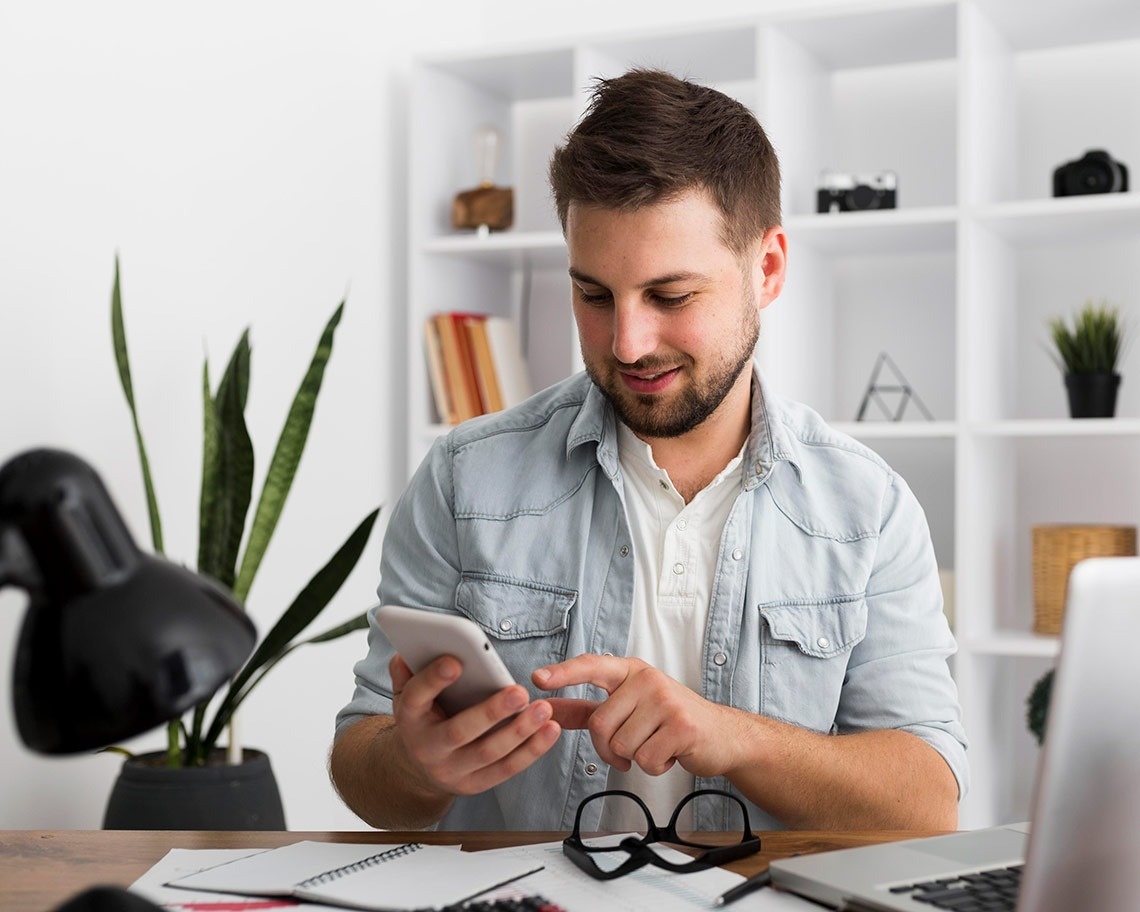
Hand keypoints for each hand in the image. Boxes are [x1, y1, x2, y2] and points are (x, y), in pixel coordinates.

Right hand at [389, 653, 560, 795]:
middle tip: (519, 691)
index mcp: (409, 717)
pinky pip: (506, 769)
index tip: (455, 661)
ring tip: (543, 709)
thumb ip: (408, 670)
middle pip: (459, 731)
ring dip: (519, 731)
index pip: (417, 696)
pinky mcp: (474, 784)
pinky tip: (550, 730)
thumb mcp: (407, 692)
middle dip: (491, 712)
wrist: (417, 767)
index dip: (433, 679)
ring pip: (488, 752)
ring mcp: (451, 770)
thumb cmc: (422, 715)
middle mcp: (427, 747)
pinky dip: (531, 750)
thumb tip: (408, 650)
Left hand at [532, 655, 739, 777]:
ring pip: (621, 746)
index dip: (564, 673)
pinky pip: (645, 760)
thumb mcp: (628, 707)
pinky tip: (669, 752)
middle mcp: (647, 679)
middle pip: (601, 725)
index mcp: (630, 671)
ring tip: (655, 744)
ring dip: (634, 758)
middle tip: (632, 746)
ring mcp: (666, 700)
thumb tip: (549, 709)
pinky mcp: (682, 726)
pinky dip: (654, 767)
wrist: (720, 734)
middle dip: (609, 749)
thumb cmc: (670, 719)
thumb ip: (586, 710)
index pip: (592, 666)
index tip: (538, 678)